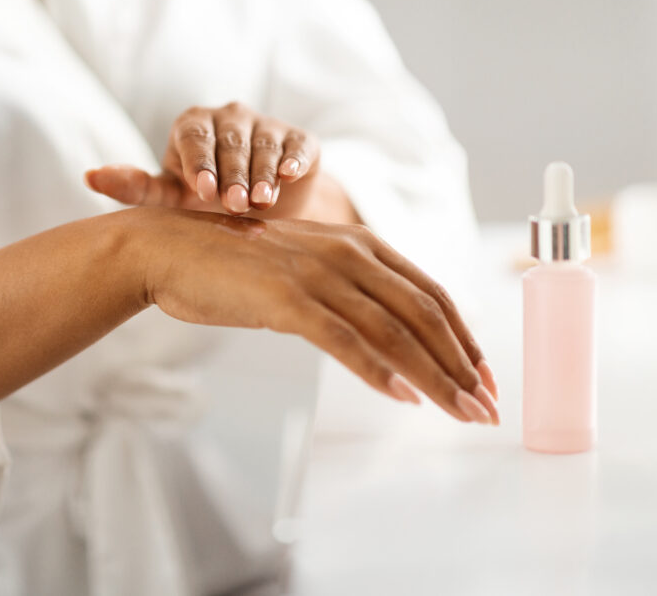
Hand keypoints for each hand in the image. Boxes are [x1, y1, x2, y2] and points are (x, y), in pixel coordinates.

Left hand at [85, 102, 322, 219]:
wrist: (258, 213)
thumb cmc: (203, 202)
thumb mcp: (168, 198)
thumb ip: (134, 187)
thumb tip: (88, 176)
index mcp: (193, 125)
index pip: (194, 137)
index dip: (199, 163)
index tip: (202, 192)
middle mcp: (229, 118)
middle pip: (230, 141)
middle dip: (233, 173)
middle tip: (234, 205)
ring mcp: (266, 126)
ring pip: (264, 144)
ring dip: (262, 173)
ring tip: (261, 201)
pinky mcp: (300, 140)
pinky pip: (298, 146)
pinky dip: (294, 159)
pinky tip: (289, 175)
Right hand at [132, 207, 499, 423]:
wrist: (170, 248)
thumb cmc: (234, 265)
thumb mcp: (304, 269)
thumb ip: (346, 293)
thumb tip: (386, 342)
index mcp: (359, 244)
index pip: (431, 293)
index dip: (464, 338)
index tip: (483, 376)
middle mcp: (347, 252)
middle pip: (424, 314)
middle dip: (462, 366)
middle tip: (486, 407)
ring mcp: (317, 273)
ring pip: (394, 332)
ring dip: (435, 378)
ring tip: (461, 413)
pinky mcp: (286, 298)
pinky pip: (344, 341)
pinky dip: (378, 372)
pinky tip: (403, 398)